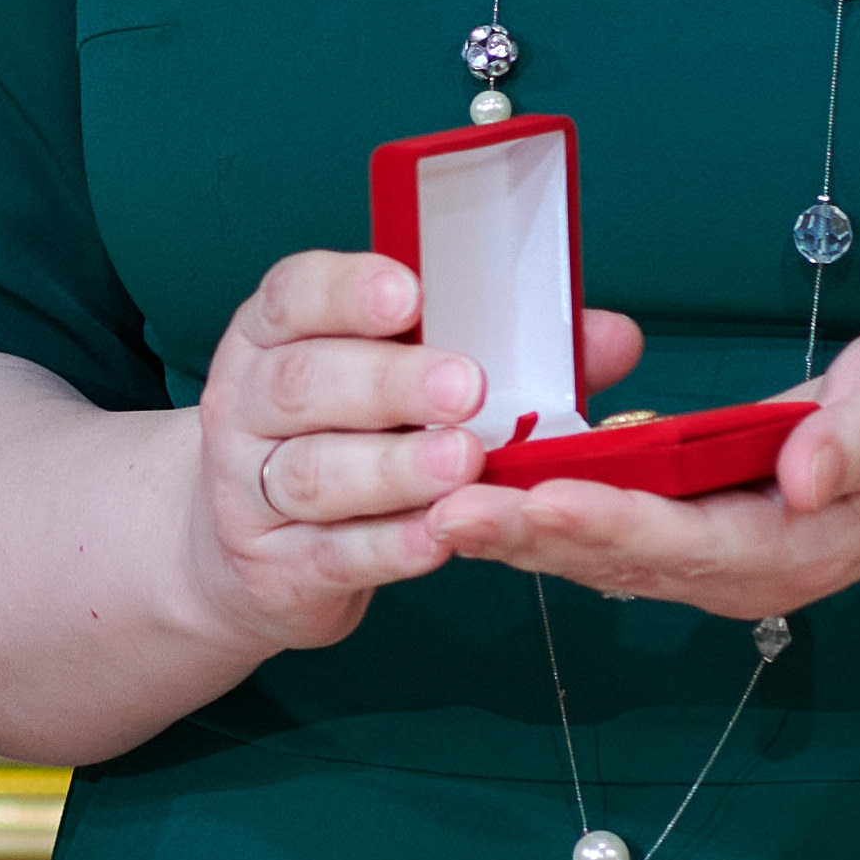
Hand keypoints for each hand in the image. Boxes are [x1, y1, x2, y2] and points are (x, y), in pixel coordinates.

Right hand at [186, 250, 646, 648]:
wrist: (256, 553)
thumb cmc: (353, 441)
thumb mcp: (404, 383)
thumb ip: (503, 353)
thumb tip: (611, 337)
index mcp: (274, 338)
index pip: (293, 296)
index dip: (346, 291)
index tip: (410, 293)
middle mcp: (248, 406)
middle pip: (302, 383)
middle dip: (388, 382)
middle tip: (467, 387)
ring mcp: (249, 490)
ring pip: (314, 473)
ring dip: (394, 468)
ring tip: (464, 464)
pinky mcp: (273, 567)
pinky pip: (332, 554)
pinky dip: (390, 546)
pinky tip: (440, 534)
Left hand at [432, 312, 859, 620]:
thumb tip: (804, 472)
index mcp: (797, 541)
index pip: (686, 540)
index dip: (607, 521)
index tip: (535, 498)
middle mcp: (745, 569)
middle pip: (622, 560)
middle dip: (529, 535)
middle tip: (441, 508)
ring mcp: (719, 561)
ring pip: (601, 556)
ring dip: (517, 534)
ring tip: (431, 503)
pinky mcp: (698, 534)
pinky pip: (608, 533)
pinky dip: (542, 516)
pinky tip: (478, 491)